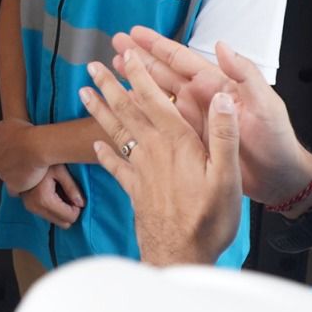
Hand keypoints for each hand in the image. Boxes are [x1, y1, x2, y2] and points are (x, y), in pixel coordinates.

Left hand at [0, 118, 47, 195]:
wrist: (37, 145)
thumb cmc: (25, 133)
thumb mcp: (7, 123)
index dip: (9, 154)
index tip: (18, 152)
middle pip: (2, 167)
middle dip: (12, 165)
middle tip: (25, 160)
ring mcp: (4, 176)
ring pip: (9, 178)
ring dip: (17, 175)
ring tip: (30, 170)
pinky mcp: (14, 186)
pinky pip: (14, 190)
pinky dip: (20, 188)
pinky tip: (28, 182)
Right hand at [20, 163, 83, 229]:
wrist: (21, 156)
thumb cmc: (43, 161)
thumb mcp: (61, 170)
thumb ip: (72, 188)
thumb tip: (81, 204)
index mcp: (44, 199)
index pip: (69, 217)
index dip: (77, 208)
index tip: (75, 196)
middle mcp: (35, 208)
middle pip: (63, 223)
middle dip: (70, 211)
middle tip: (69, 195)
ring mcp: (30, 208)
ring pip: (56, 221)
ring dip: (62, 210)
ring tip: (60, 192)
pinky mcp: (29, 206)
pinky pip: (48, 215)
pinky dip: (55, 208)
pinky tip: (53, 193)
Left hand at [80, 58, 240, 265]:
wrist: (180, 257)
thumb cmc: (209, 220)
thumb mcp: (227, 176)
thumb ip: (223, 135)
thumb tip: (221, 97)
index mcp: (177, 143)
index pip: (155, 100)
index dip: (140, 75)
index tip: (127, 54)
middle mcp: (154, 152)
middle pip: (128, 111)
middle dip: (110, 85)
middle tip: (93, 65)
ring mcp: (141, 171)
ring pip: (117, 132)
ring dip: (100, 110)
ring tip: (84, 92)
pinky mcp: (135, 190)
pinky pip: (116, 166)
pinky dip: (104, 154)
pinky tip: (95, 145)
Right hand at [111, 29, 311, 206]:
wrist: (280, 178)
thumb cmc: (277, 139)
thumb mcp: (266, 103)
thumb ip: (244, 74)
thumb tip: (222, 45)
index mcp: (217, 85)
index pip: (181, 60)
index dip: (157, 46)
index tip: (135, 34)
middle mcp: (201, 99)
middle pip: (162, 74)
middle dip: (139, 59)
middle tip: (115, 46)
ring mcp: (193, 120)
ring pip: (157, 96)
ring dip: (136, 83)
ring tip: (114, 70)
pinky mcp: (190, 142)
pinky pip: (161, 123)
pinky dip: (143, 115)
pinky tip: (127, 110)